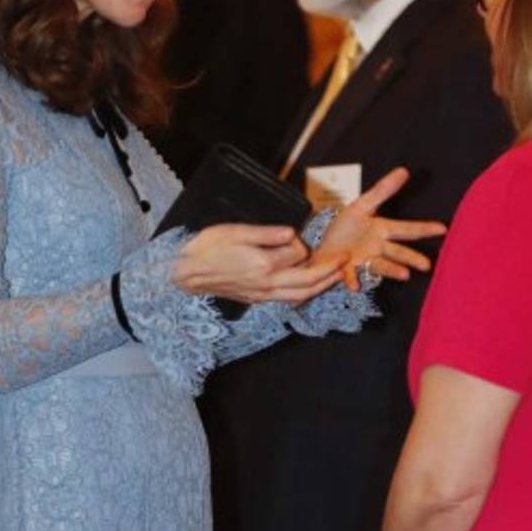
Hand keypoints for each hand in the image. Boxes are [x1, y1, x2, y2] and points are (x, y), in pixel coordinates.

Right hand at [173, 223, 348, 304]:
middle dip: (330, 271)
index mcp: (264, 264)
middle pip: (308, 281)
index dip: (302, 242)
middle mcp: (267, 283)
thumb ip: (267, 233)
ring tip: (337, 275)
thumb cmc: (208, 247)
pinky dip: (305, 294)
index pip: (298, 254)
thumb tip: (293, 234)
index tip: (298, 234)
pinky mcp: (257, 299)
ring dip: (322, 285)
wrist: (186, 272)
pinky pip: (288, 299)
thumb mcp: (237, 231)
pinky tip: (310, 287)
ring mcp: (262, 294)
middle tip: (345, 259)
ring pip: (301, 294)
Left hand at [315, 167, 445, 289]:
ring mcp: (364, 261)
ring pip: (381, 266)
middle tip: (427, 265)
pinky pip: (352, 275)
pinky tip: (354, 285)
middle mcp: (377, 248)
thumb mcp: (362, 205)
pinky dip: (353, 280)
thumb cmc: (346, 228)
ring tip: (405, 275)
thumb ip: (382, 190)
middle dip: (411, 258)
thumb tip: (404, 170)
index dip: (424, 228)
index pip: (407, 229)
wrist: (324, 247)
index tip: (443, 229)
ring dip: (392, 270)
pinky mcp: (348, 270)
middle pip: (397, 252)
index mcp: (382, 230)